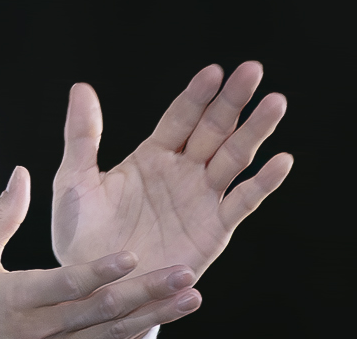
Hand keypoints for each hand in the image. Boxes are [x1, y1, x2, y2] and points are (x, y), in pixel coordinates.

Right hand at [0, 167, 200, 338]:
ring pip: (115, 334)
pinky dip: (139, 334)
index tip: (130, 255)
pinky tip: (164, 318)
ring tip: (189, 296)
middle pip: (103, 311)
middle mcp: (44, 328)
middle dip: (146, 293)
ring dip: (155, 316)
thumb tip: (22, 173)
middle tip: (182, 272)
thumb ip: (1, 215)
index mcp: (19, 297)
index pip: (66, 284)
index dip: (99, 270)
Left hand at [50, 62, 292, 279]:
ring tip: (275, 102)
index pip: (180, 117)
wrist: (96, 287)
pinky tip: (282, 161)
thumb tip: (81, 87)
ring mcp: (201, 199)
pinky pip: (242, 202)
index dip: (197, 94)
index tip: (214, 70)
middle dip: (233, 100)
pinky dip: (264, 182)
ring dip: (255, 131)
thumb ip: (81, 135)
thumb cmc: (80, 235)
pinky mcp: (214, 230)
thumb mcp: (74, 180)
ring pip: (234, 157)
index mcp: (151, 156)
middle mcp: (182, 172)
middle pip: (213, 128)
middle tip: (253, 70)